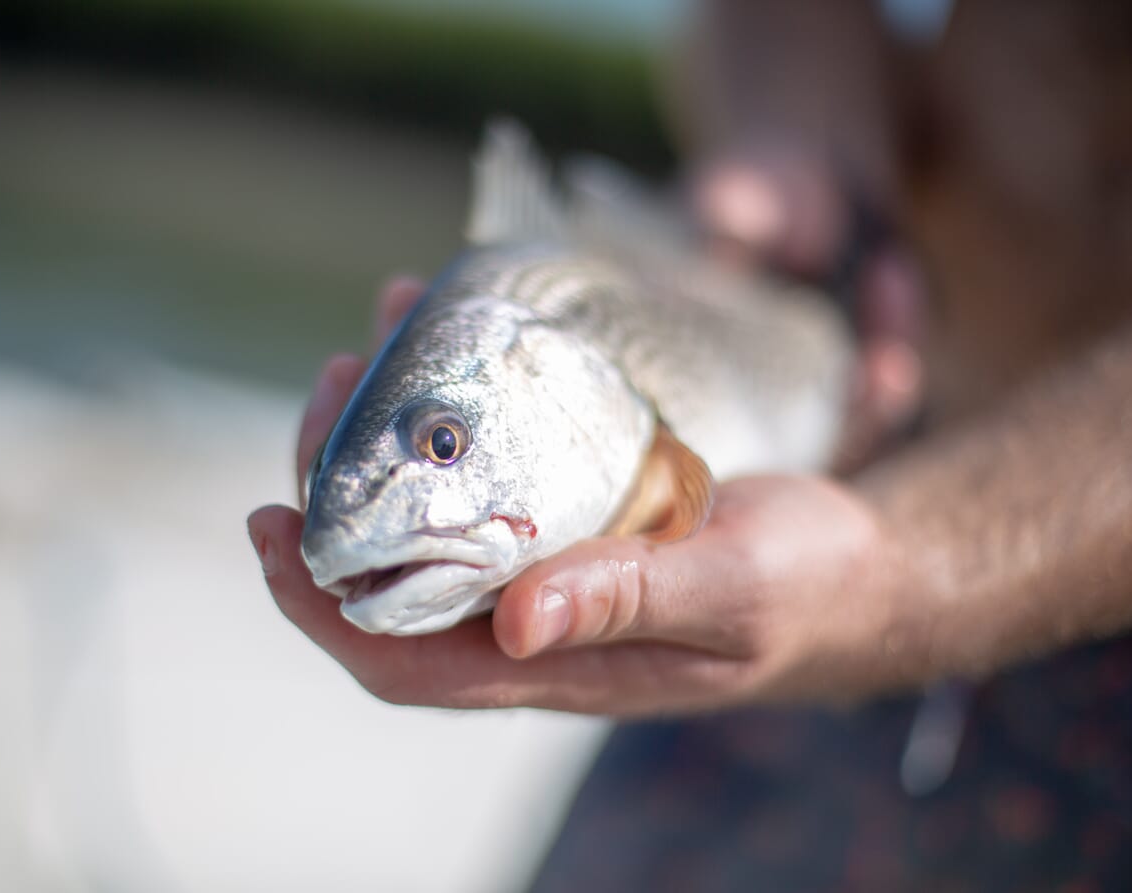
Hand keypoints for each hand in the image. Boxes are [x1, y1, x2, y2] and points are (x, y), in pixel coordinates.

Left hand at [248, 281, 924, 714]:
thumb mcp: (731, 594)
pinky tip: (456, 335)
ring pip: (436, 512)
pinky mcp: (576, 514)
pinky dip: (458, 408)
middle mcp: (534, 620)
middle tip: (331, 388)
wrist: (864, 562)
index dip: (322, 609)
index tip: (267, 530)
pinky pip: (491, 467)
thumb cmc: (808, 586)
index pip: (404, 659)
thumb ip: (629, 603)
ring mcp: (550, 564)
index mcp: (557, 663)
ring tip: (377, 344)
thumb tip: (514, 625)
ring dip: (390, 437)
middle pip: (396, 576)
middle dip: (341, 494)